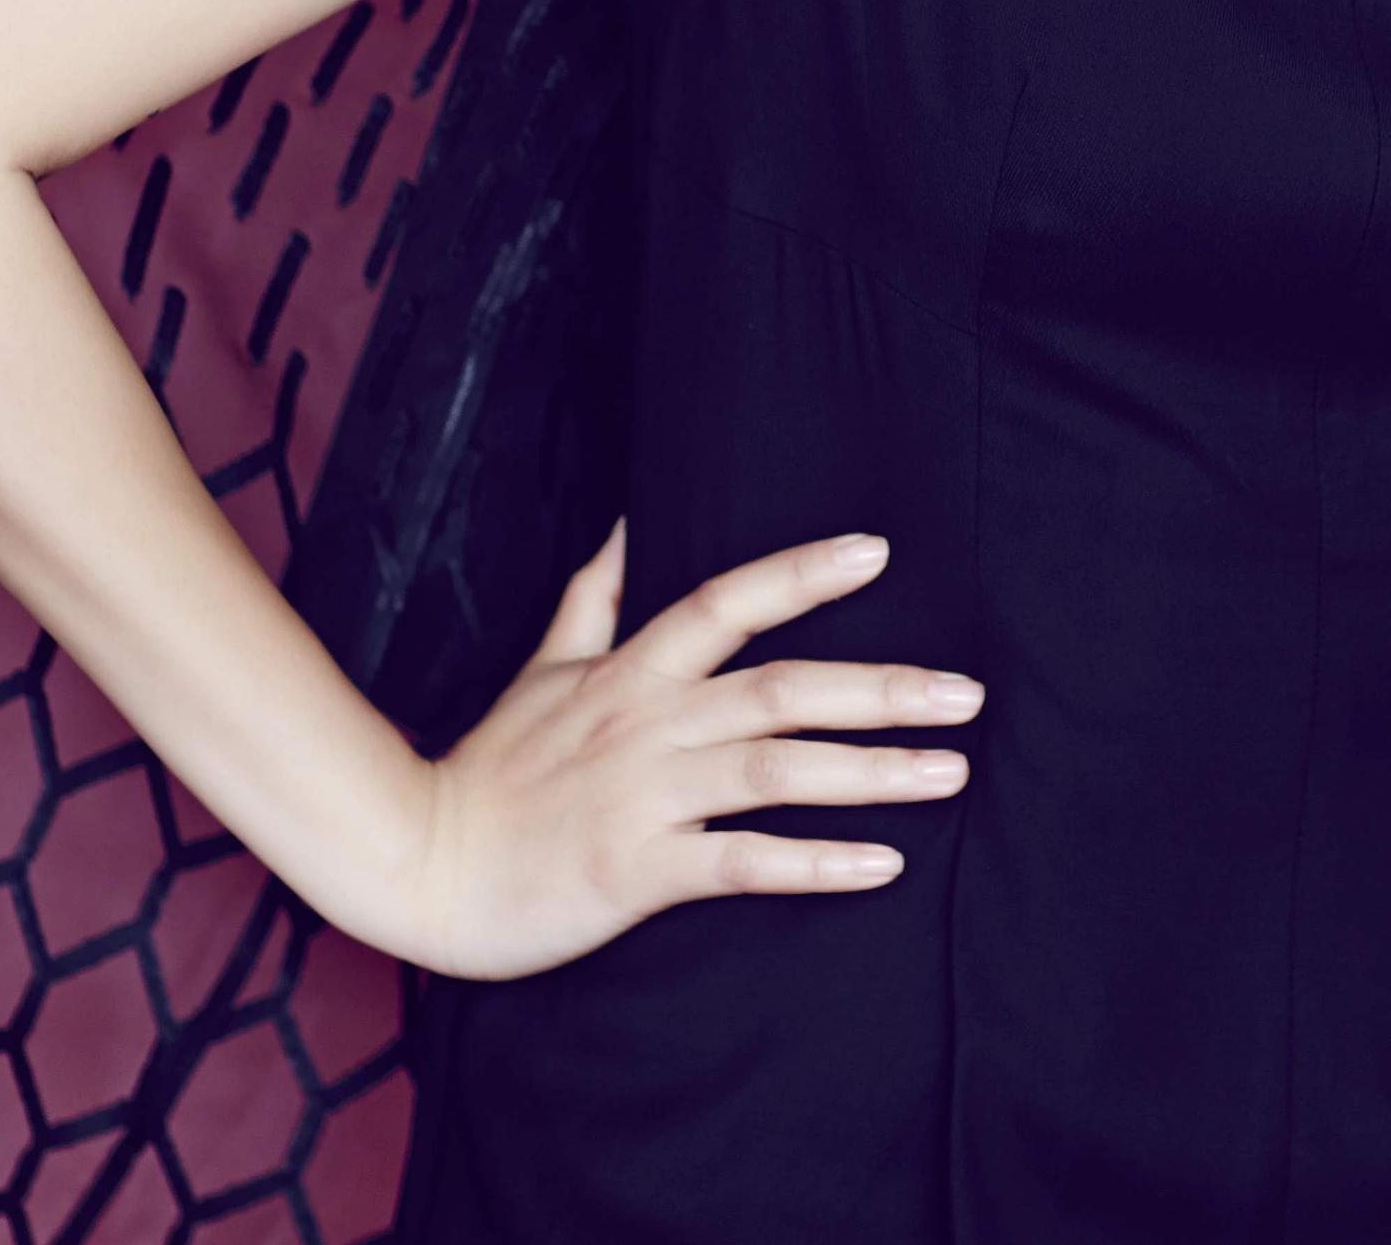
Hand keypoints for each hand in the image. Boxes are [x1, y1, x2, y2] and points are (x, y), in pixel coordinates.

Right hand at [404, 524, 982, 980]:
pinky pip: (742, 864)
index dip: (803, 573)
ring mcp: (646, 797)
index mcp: (633, 669)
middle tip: (968, 693)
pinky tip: (882, 865)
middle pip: (782, 689)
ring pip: (777, 772)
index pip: (729, 601)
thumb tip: (632, 518)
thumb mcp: (545, 666)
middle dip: (881, 688)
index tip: (879, 550)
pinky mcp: (638, 873)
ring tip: (949, 771)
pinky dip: (815, 864)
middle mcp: (649, 723)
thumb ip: (598, 596)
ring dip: (872, 772)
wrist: (422, 863)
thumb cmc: (493, 765)